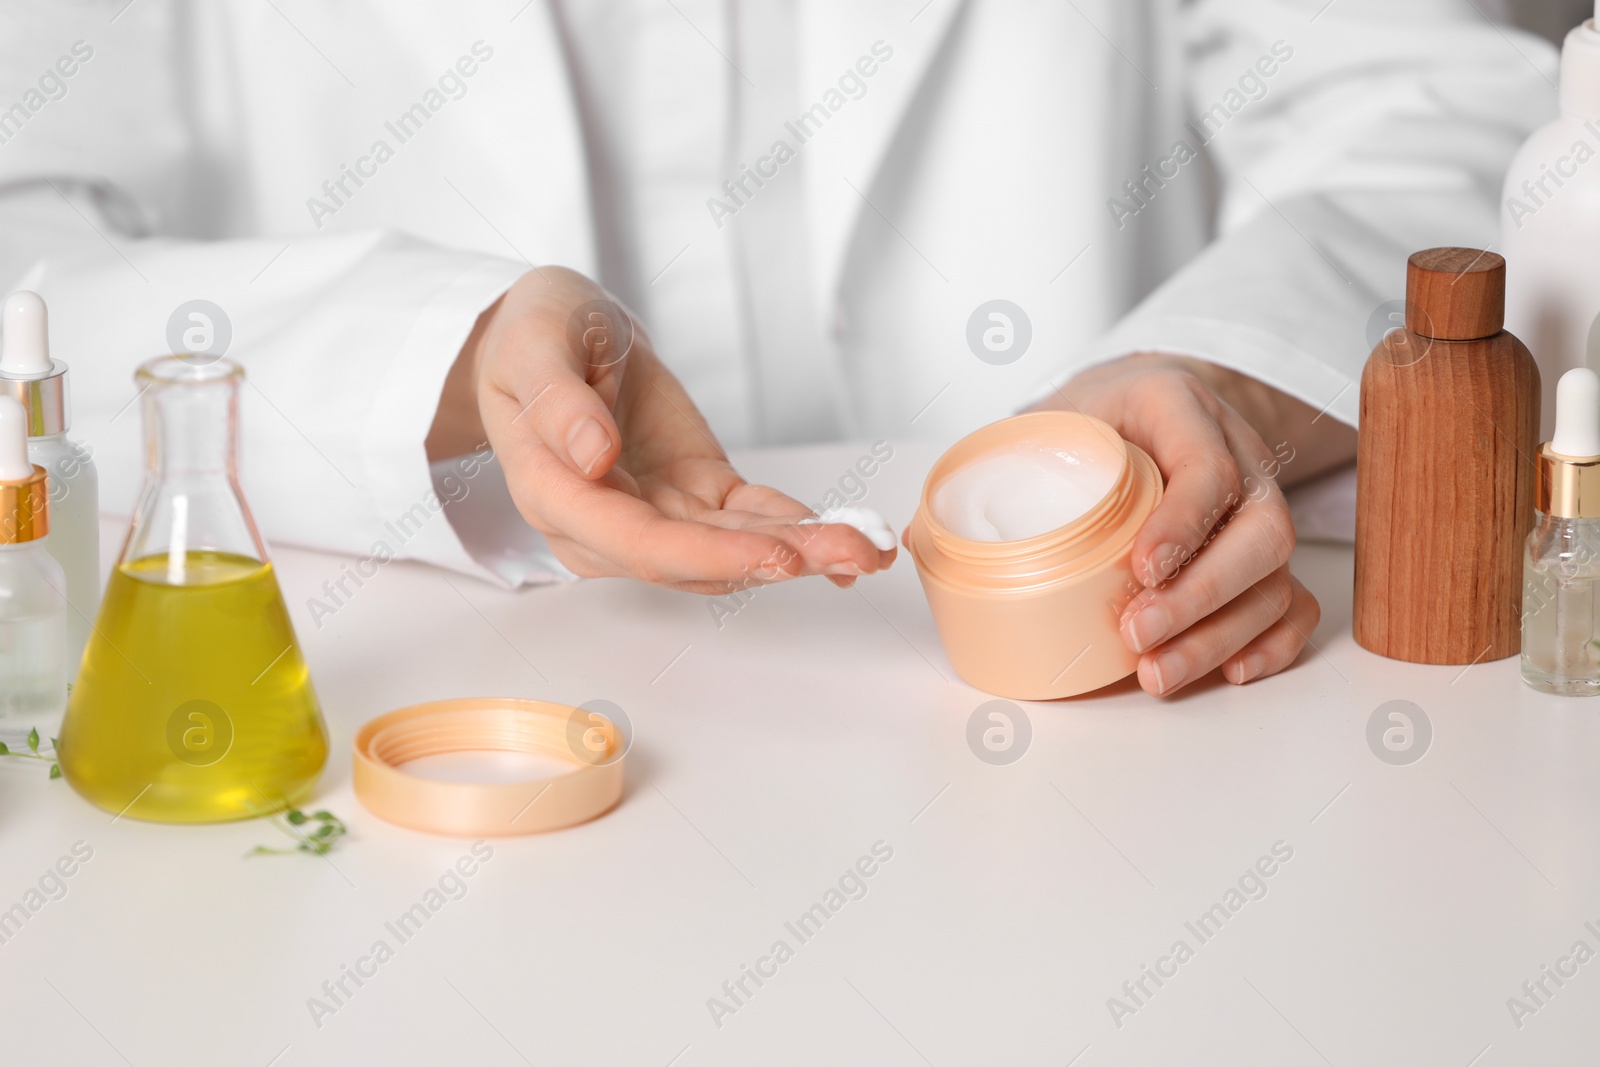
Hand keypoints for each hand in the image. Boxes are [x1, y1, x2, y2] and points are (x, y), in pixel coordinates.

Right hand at [428, 267, 894, 592]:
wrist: (553, 331)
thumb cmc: (531, 337)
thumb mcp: (534, 346)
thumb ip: (557, 403)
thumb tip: (593, 455)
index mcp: (557, 495)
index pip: (638, 542)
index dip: (711, 555)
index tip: (777, 552)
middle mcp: (607, 525)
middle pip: (697, 559)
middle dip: (779, 559)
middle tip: (853, 551)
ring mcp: (655, 513)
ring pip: (733, 549)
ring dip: (805, 552)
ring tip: (870, 548)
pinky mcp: (695, 494)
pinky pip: (750, 521)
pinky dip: (802, 529)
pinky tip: (850, 539)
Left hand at [1040, 354, 1340, 695]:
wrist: (1142, 399)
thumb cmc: (1095, 413)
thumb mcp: (1053, 414)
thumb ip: (1016, 460)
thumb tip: (946, 530)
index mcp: (1180, 406)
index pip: (1208, 466)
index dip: (1182, 524)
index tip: (1141, 570)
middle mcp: (1240, 453)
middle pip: (1261, 531)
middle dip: (1201, 596)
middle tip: (1137, 636)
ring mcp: (1258, 504)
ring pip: (1275, 576)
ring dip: (1220, 634)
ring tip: (1157, 673)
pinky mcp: (1263, 549)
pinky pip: (1295, 599)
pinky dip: (1272, 641)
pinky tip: (1230, 669)